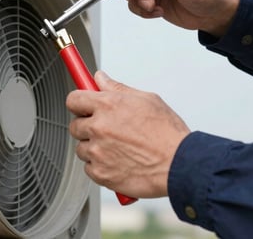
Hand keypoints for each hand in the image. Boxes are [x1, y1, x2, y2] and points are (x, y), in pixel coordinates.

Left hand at [66, 71, 190, 197]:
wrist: (179, 164)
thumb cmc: (167, 133)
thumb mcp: (146, 99)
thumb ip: (117, 88)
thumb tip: (100, 78)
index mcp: (108, 105)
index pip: (74, 99)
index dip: (78, 102)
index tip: (82, 106)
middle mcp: (99, 127)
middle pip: (75, 125)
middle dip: (87, 126)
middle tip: (106, 129)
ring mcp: (98, 152)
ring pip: (82, 148)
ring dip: (94, 148)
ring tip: (117, 148)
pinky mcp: (101, 173)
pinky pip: (89, 168)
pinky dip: (100, 166)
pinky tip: (118, 161)